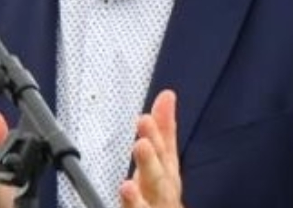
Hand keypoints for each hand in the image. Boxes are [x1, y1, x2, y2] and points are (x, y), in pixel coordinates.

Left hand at [120, 90, 183, 207]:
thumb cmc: (161, 191)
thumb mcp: (163, 159)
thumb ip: (164, 129)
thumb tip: (167, 95)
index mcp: (165, 172)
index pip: (163, 149)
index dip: (155, 135)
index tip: (144, 119)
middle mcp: (162, 191)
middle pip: (158, 177)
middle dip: (150, 161)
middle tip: (142, 145)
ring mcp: (153, 206)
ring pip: (148, 202)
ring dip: (138, 196)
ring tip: (127, 185)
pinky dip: (132, 206)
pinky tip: (125, 194)